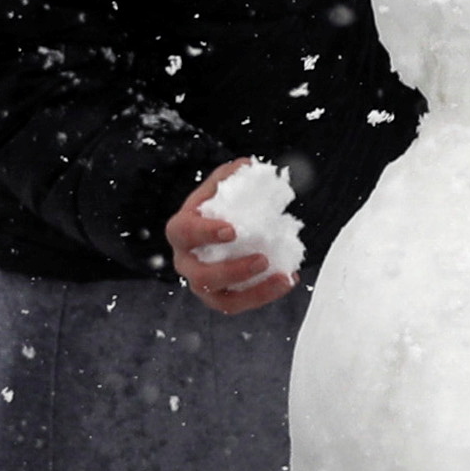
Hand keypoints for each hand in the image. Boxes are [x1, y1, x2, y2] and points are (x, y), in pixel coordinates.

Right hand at [166, 159, 295, 314]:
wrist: (214, 230)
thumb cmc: (214, 208)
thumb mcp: (220, 188)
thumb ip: (231, 177)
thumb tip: (247, 167)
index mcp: (181, 232)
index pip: (185, 233)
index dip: (206, 233)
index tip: (232, 230)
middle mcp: (187, 262)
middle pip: (201, 277)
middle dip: (233, 271)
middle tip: (262, 259)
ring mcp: (202, 285)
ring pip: (222, 300)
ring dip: (255, 292)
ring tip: (283, 278)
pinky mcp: (221, 297)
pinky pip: (240, 304)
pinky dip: (266, 295)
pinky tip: (288, 279)